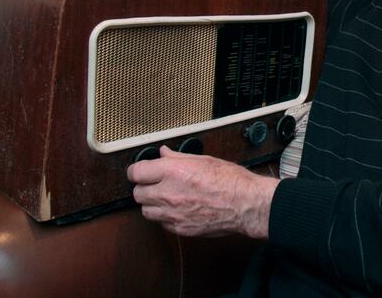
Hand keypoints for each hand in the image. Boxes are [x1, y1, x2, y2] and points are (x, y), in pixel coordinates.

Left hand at [128, 146, 279, 238]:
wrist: (245, 204)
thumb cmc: (230, 180)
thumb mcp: (203, 160)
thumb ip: (178, 158)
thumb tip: (164, 153)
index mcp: (172, 171)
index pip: (136, 172)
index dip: (138, 170)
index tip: (142, 170)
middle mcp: (168, 193)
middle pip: (137, 193)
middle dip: (145, 187)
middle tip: (156, 183)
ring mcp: (172, 213)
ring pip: (146, 211)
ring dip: (152, 204)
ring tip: (166, 198)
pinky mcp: (179, 228)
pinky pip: (161, 223)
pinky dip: (165, 217)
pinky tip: (178, 209)